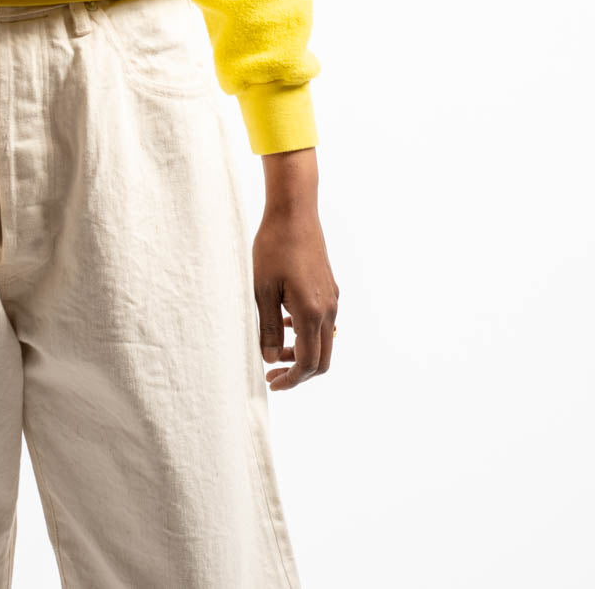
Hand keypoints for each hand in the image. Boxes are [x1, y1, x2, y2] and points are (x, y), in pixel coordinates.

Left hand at [253, 204, 338, 389]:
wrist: (295, 212)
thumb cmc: (274, 247)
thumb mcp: (262, 289)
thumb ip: (269, 328)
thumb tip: (270, 359)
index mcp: (311, 312)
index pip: (307, 363)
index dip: (291, 380)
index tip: (271, 383)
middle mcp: (328, 309)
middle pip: (322, 359)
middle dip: (299, 373)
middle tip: (273, 374)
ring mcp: (332, 297)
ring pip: (324, 341)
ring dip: (303, 352)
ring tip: (276, 349)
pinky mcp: (330, 287)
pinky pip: (324, 322)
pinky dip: (308, 333)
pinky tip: (286, 323)